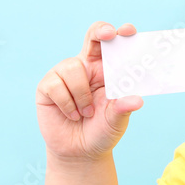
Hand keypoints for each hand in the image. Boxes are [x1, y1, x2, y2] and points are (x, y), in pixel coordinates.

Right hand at [36, 21, 142, 160]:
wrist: (80, 152)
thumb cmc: (102, 131)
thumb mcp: (117, 121)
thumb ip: (124, 109)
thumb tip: (137, 100)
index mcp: (107, 70)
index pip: (114, 46)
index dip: (120, 34)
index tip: (129, 31)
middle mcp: (87, 67)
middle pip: (92, 37)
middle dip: (100, 31)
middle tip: (109, 34)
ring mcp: (65, 74)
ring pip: (73, 67)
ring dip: (82, 94)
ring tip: (86, 113)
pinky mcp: (47, 87)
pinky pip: (56, 85)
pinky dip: (67, 103)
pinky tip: (72, 115)